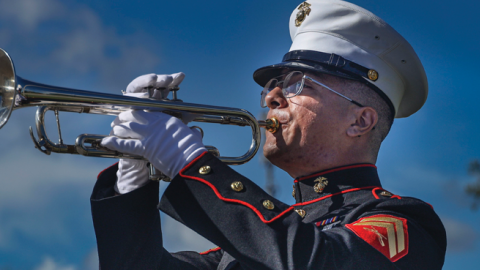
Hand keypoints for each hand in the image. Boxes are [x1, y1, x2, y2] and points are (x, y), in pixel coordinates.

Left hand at [114, 72, 185, 193]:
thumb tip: (195, 131)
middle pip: (133, 116)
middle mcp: (155, 124)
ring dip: (119, 129)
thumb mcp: (192, 135)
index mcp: (166, 119)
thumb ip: (191, 132)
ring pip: (127, 127)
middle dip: (124, 117)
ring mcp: (148, 135)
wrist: (191, 159)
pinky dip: (113, 142)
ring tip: (114, 130)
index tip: (133, 112)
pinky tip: (106, 141)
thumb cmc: (194, 149)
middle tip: (120, 120)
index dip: (137, 111)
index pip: (147, 110)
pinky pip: (124, 144)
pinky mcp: (144, 148)